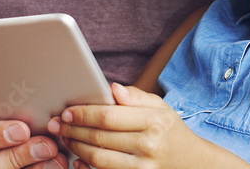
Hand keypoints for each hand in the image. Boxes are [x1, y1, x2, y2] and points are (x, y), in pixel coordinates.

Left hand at [50, 83, 211, 168]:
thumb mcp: (161, 108)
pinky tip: (77, 160)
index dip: (83, 113)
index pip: (109, 116)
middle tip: (56, 124)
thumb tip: (112, 88)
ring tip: (65, 138)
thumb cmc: (172, 133)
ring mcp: (142, 167)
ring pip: (97, 158)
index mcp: (154, 121)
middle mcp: (148, 145)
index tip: (67, 111)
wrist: (194, 164)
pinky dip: (86, 168)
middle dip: (72, 130)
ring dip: (75, 148)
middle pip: (99, 137)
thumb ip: (136, 97)